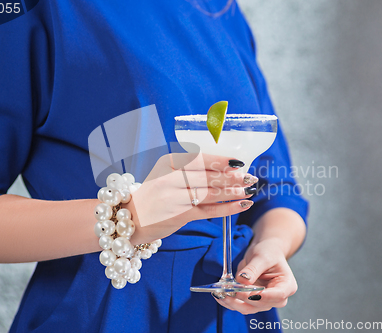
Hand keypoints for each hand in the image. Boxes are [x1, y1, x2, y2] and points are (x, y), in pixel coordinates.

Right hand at [127, 153, 257, 243]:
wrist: (130, 218)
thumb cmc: (154, 194)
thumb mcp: (166, 174)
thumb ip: (190, 170)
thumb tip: (226, 166)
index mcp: (168, 162)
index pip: (200, 159)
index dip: (221, 161)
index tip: (239, 162)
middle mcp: (171, 178)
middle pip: (208, 176)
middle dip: (233, 177)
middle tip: (251, 177)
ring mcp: (175, 198)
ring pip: (211, 193)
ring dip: (234, 192)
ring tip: (251, 190)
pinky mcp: (180, 216)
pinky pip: (209, 210)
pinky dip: (228, 208)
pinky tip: (242, 204)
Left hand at [212, 239, 297, 314]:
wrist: (265, 251)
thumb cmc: (269, 252)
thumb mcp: (262, 256)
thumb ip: (253, 269)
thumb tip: (243, 280)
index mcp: (287, 285)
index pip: (277, 295)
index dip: (261, 296)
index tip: (245, 292)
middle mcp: (277, 297)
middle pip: (261, 304)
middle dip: (244, 299)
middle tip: (229, 291)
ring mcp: (264, 301)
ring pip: (249, 308)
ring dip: (234, 303)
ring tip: (221, 294)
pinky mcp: (252, 301)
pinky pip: (241, 305)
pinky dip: (230, 302)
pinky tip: (219, 295)